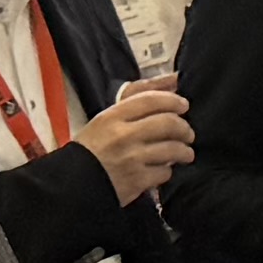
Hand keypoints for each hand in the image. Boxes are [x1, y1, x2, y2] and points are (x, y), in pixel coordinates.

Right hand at [82, 78, 193, 200]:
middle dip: (184, 128)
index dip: (173, 101)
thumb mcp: (107, 119)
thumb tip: (174, 79)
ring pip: (172, 149)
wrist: (75, 183)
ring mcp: (131, 159)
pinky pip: (164, 172)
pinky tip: (164, 170)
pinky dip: (167, 171)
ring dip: (184, 151)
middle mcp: (123, 135)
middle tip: (188, 133)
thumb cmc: (92, 148)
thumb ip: (139, 100)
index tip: (183, 105)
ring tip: (185, 153)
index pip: (151, 100)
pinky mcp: (136, 181)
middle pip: (168, 123)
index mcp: (113, 117)